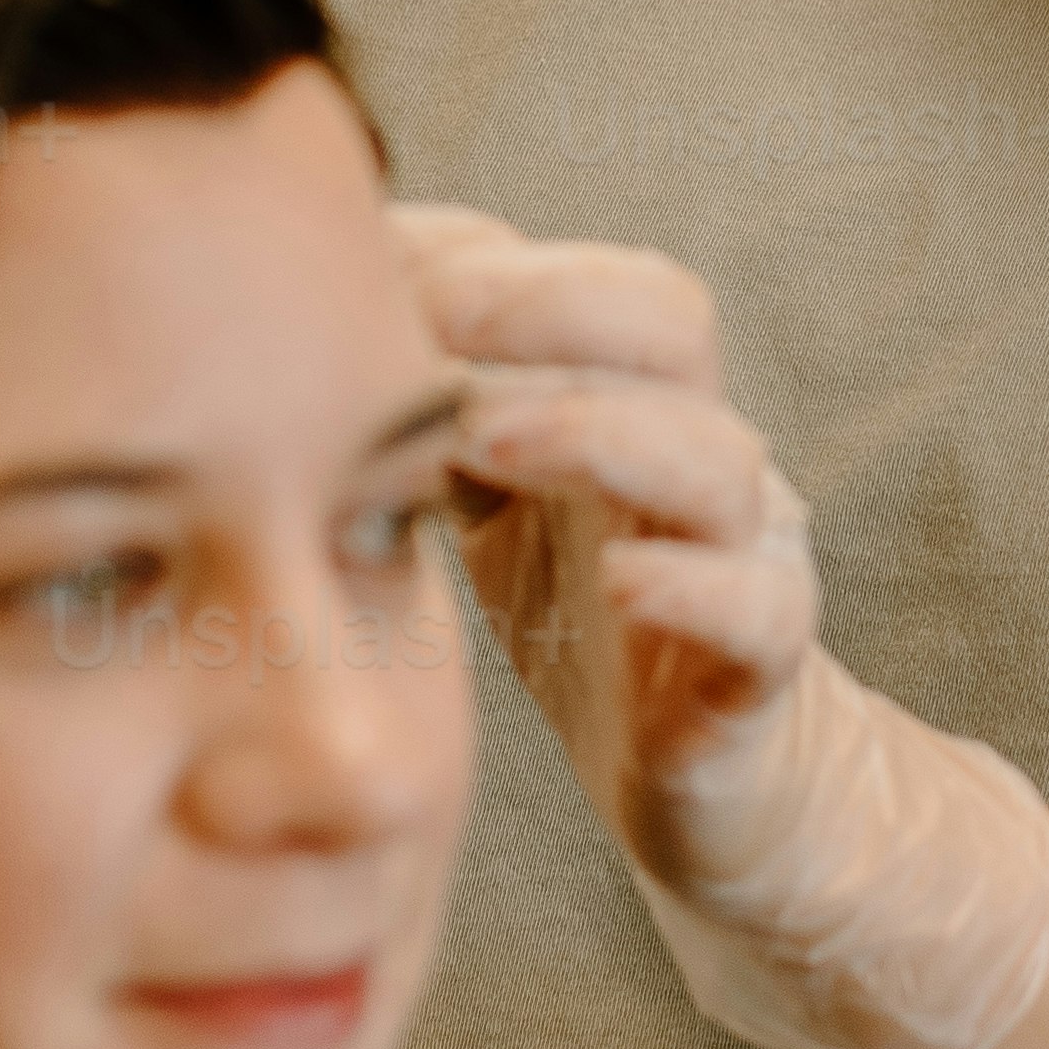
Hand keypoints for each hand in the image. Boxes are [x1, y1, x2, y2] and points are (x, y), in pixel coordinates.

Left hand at [397, 208, 1048, 1048]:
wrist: (710, 784)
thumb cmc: (577, 620)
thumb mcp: (487, 503)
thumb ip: (424, 421)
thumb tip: (288, 335)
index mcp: (631, 401)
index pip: (587, 279)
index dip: (485, 265)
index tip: (370, 276)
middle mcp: (698, 455)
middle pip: (670, 322)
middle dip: (542, 305)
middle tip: (426, 327)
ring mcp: (744, 557)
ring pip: (716, 457)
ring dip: (595, 431)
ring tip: (486, 444)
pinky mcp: (759, 676)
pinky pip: (761, 611)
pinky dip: (694, 586)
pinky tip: (618, 585)